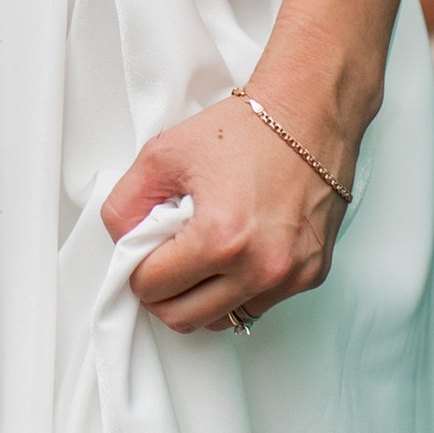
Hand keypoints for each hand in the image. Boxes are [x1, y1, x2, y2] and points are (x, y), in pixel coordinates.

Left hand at [103, 81, 357, 331]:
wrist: (309, 113)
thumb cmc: (244, 129)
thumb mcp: (162, 154)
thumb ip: (124, 205)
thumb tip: (122, 245)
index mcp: (221, 239)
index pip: (152, 289)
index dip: (136, 268)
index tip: (143, 247)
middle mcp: (261, 267)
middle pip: (183, 317)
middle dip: (162, 291)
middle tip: (162, 259)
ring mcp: (290, 276)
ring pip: (222, 320)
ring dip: (200, 296)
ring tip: (199, 254)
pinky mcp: (311, 275)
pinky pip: (257, 304)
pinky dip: (236, 289)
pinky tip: (233, 253)